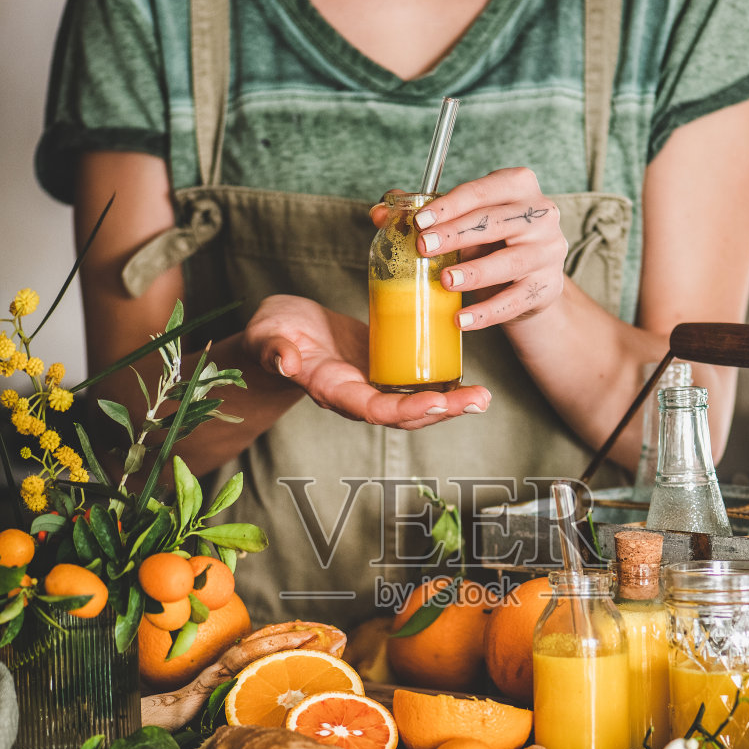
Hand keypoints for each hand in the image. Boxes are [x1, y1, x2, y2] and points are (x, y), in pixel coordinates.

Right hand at [243, 294, 489, 428]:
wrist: (280, 334)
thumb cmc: (270, 335)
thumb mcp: (265, 336)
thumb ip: (273, 351)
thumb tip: (285, 364)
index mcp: (333, 391)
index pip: (374, 409)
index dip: (406, 409)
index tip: (437, 402)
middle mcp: (358, 396)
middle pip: (406, 414)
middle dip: (443, 410)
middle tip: (479, 399)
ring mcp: (373, 384)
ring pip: (417, 401)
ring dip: (450, 402)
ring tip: (483, 395)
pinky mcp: (384, 368)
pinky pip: (416, 381)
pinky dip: (442, 383)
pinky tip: (468, 376)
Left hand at [372, 167, 566, 330]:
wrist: (529, 277)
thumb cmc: (489, 240)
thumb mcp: (461, 221)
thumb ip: (423, 214)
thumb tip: (379, 212)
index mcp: (519, 185)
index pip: (483, 191)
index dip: (450, 206)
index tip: (420, 221)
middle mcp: (542, 214)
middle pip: (496, 222)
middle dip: (457, 235)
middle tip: (423, 248)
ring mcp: (549, 252)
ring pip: (510, 262)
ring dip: (475, 272)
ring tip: (445, 281)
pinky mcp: (547, 288)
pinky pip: (514, 302)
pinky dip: (485, 313)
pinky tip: (460, 320)